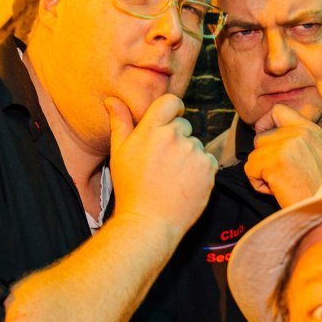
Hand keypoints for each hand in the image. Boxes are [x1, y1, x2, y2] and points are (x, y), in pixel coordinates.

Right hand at [106, 94, 215, 236]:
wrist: (149, 222)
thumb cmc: (131, 189)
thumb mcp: (118, 154)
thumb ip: (120, 123)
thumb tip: (112, 99)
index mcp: (150, 130)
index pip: (170, 101)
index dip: (173, 109)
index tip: (170, 121)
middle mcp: (173, 136)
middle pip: (184, 125)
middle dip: (177, 139)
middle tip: (164, 164)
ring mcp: (192, 151)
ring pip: (196, 144)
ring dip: (189, 156)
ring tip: (173, 178)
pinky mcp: (208, 167)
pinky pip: (209, 160)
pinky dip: (201, 170)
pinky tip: (186, 184)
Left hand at [244, 104, 321, 206]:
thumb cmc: (317, 189)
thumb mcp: (314, 155)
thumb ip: (295, 140)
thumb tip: (265, 133)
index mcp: (311, 129)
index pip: (278, 110)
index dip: (265, 123)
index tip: (265, 137)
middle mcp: (300, 133)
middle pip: (260, 137)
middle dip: (265, 158)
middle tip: (284, 174)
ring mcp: (288, 145)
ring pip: (254, 154)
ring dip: (262, 172)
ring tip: (283, 183)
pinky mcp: (276, 161)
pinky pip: (250, 169)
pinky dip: (258, 184)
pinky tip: (278, 189)